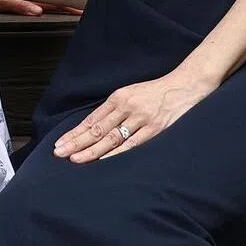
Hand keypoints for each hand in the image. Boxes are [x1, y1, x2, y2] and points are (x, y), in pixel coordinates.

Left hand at [53, 72, 217, 161]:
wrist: (187, 84)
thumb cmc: (158, 92)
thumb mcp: (133, 94)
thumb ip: (116, 109)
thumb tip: (95, 126)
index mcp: (119, 97)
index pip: (91, 119)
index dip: (75, 133)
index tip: (60, 143)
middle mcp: (126, 107)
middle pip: (96, 129)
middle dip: (76, 142)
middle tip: (58, 153)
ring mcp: (141, 118)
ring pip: (111, 137)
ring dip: (91, 150)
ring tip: (74, 159)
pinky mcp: (156, 128)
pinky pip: (132, 144)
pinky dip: (116, 153)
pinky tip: (103, 160)